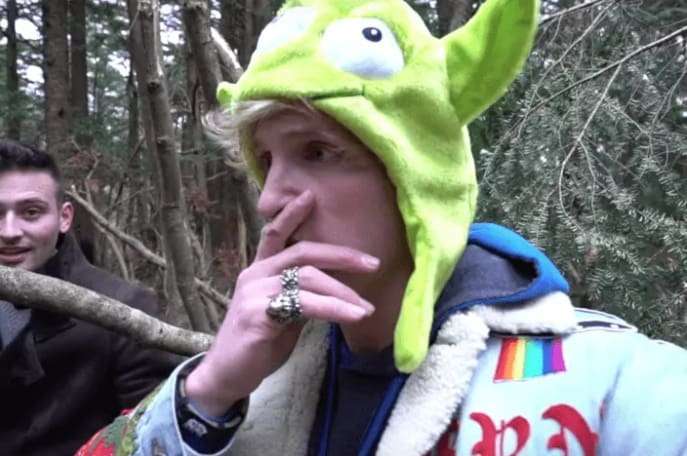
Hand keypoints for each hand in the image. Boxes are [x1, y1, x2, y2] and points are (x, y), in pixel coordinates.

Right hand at [185, 190, 377, 415]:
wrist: (228, 375)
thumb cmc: (257, 343)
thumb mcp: (283, 313)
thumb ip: (301, 295)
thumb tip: (334, 288)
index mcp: (260, 271)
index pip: (274, 234)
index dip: (291, 214)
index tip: (310, 195)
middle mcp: (255, 275)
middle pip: (302, 252)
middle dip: (340, 255)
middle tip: (372, 262)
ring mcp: (255, 293)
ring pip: (307, 279)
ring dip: (342, 292)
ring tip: (366, 307)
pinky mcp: (258, 315)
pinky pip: (303, 305)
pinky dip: (332, 309)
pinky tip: (351, 316)